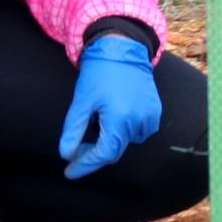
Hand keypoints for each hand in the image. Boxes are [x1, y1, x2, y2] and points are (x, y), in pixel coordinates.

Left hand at [60, 34, 159, 179]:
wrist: (123, 50)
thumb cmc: (99, 74)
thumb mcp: (82, 101)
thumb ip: (73, 130)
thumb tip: (66, 155)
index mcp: (120, 120)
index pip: (103, 155)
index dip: (85, 165)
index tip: (69, 172)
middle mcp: (139, 122)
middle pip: (114, 150)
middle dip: (93, 153)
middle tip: (75, 149)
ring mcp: (150, 118)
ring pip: (125, 142)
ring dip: (109, 139)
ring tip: (97, 120)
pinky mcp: (155, 112)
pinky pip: (137, 131)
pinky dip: (123, 130)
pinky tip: (113, 115)